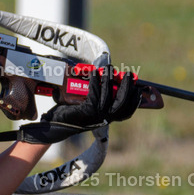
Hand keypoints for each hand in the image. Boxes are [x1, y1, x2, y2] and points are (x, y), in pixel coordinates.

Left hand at [18, 68, 139, 144]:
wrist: (53, 125)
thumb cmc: (71, 113)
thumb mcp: (88, 105)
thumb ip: (99, 97)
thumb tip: (109, 80)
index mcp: (107, 119)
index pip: (127, 112)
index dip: (135, 100)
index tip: (139, 88)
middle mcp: (104, 119)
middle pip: (123, 104)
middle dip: (128, 87)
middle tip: (128, 74)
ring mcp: (96, 116)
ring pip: (109, 96)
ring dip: (110, 80)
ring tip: (109, 69)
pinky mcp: (86, 112)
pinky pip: (95, 93)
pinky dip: (96, 82)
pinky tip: (94, 73)